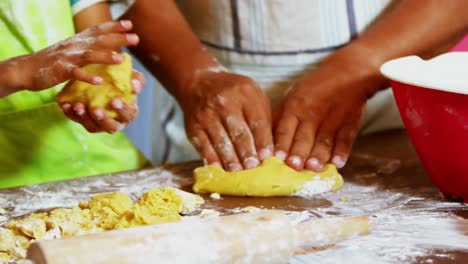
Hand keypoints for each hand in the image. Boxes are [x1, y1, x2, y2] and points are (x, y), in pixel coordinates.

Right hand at [14, 20, 138, 90]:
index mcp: (78, 41)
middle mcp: (74, 46)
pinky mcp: (60, 71)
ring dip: (106, 57)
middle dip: (118, 38)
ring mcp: (67, 58)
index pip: (98, 30)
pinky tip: (99, 81)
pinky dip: (87, 77)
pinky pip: (75, 74)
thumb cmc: (53, 61)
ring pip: (89, 55)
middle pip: (99, 40)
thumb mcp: (71, 50)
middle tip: (135, 38)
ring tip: (121, 59)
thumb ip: (88, 48)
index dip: (113, 27)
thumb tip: (109, 48)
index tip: (129, 24)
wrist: (27, 69)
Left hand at [60, 70, 144, 132]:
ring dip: (84, 118)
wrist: (106, 81)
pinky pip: (77, 121)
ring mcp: (99, 124)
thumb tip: (134, 85)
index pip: (128, 114)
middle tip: (95, 109)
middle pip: (111, 127)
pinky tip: (66, 104)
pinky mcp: (85, 121)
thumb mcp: (133, 78)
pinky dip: (70, 114)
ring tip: (78, 106)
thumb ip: (137, 80)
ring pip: (92, 127)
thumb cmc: (123, 81)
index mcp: (129, 113)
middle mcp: (116, 123)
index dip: (121, 110)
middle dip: (102, 119)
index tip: (114, 101)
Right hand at [182, 71, 272, 170]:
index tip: (268, 157)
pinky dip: (211, 159)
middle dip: (247, 153)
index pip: (257, 121)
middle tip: (254, 168)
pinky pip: (204, 146)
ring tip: (238, 172)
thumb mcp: (252, 95)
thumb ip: (263, 117)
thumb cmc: (233, 94)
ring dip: (230, 159)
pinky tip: (218, 169)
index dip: (263, 141)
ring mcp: (207, 115)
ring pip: (221, 141)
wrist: (199, 84)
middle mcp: (225, 103)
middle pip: (239, 132)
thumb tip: (272, 149)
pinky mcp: (194, 127)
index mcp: (245, 94)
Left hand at [273, 63, 370, 171]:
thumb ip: (281, 117)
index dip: (281, 143)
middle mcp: (312, 113)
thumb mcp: (293, 96)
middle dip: (298, 152)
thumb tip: (266, 140)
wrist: (348, 71)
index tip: (277, 158)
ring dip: (318, 154)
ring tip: (313, 167)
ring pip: (323, 140)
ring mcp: (332, 118)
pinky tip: (337, 163)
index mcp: (295, 106)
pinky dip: (341, 151)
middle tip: (293, 166)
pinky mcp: (350, 123)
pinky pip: (345, 138)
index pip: (286, 127)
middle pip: (304, 136)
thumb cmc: (314, 88)